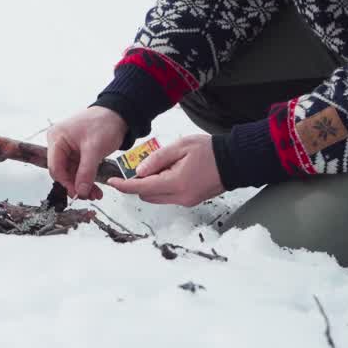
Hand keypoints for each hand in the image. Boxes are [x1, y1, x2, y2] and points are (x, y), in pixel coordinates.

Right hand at [47, 107, 126, 200]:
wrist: (118, 115)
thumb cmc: (104, 123)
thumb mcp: (95, 149)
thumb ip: (86, 172)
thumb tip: (80, 192)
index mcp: (56, 138)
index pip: (55, 167)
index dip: (66, 182)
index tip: (78, 194)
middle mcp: (58, 143)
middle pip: (62, 171)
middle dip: (75, 185)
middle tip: (88, 196)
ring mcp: (67, 148)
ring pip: (71, 173)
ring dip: (82, 184)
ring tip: (95, 194)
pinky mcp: (76, 152)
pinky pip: (78, 169)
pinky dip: (87, 178)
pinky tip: (95, 188)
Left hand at [107, 135, 223, 206]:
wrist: (234, 160)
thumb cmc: (210, 151)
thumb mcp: (180, 147)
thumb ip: (157, 159)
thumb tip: (138, 172)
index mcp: (176, 183)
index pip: (142, 188)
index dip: (124, 186)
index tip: (112, 182)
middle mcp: (180, 197)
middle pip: (147, 195)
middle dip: (139, 183)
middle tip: (143, 164)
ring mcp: (186, 201)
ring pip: (157, 197)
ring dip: (152, 185)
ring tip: (163, 165)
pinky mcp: (191, 200)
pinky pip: (169, 196)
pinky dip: (163, 186)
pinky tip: (171, 171)